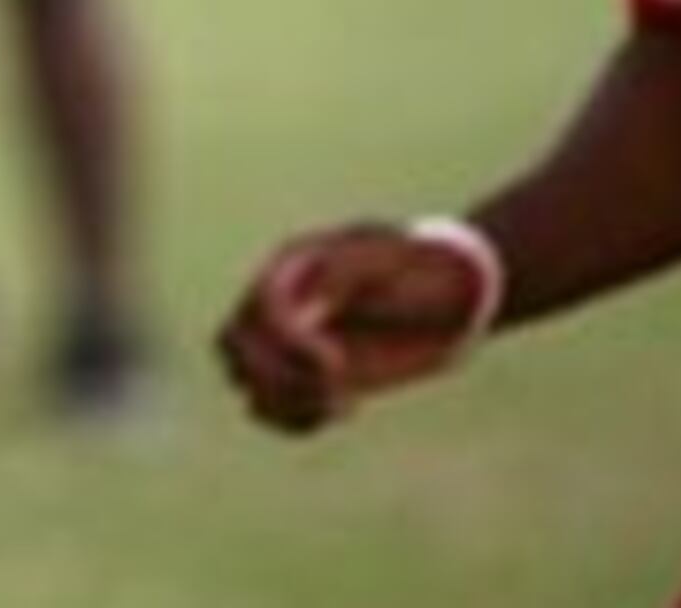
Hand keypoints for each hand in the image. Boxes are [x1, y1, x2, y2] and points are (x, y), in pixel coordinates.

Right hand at [214, 219, 498, 433]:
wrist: (448, 292)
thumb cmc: (420, 267)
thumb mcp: (389, 258)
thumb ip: (346, 273)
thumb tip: (313, 304)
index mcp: (290, 271)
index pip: (261, 311)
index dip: (289, 344)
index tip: (338, 363)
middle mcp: (279, 309)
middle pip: (232, 346)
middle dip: (275, 374)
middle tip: (331, 386)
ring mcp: (290, 346)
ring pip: (245, 382)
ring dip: (286, 402)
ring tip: (340, 407)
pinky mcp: (309, 379)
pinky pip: (271, 407)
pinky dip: (294, 422)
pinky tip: (341, 412)